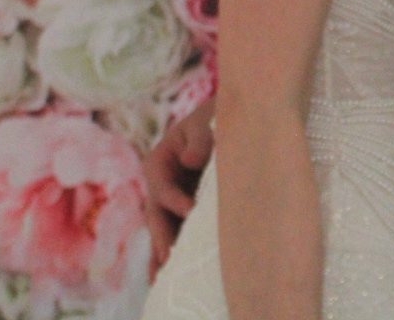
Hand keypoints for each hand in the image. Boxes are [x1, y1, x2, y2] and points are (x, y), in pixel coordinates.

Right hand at [146, 100, 215, 276]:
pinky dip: (175, 251)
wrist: (236, 118)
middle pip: (157, 213)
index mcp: (161, 160)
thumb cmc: (219, 116)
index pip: (161, 184)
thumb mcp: (209, 119)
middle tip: (170, 257)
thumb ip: (200, 139)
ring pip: (165, 228)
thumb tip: (189, 161)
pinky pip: (179, 233)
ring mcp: (175, 200)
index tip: (191, 211)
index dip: (172, 199)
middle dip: (162, 235)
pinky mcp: (189, 211)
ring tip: (165, 277)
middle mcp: (163, 184)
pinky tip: (169, 276)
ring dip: (164, 250)